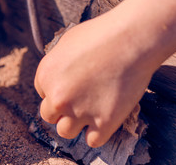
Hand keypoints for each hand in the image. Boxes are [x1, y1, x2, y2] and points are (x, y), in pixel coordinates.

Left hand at [34, 15, 151, 146]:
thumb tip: (56, 78)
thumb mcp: (66, 43)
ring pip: (65, 131)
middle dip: (62, 110)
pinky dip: (97, 133)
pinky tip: (105, 118)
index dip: (59, 91)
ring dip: (76, 124)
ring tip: (91, 111)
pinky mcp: (103, 123)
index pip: (44, 94)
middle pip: (49, 115)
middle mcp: (58, 97)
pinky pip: (92, 141)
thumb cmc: (100, 35)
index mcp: (45, 76)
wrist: (131, 39)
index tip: (74, 85)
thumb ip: (55, 65)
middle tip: (80, 100)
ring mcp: (79, 111)